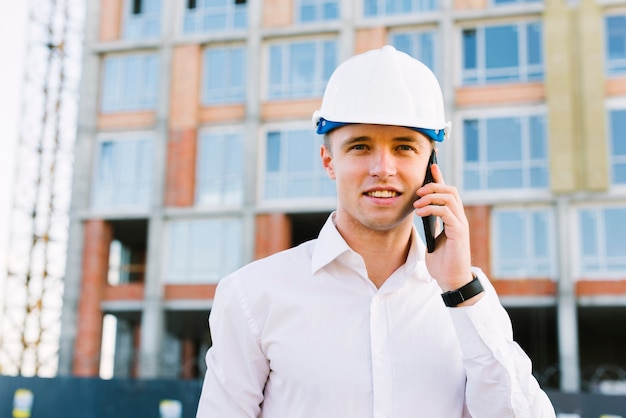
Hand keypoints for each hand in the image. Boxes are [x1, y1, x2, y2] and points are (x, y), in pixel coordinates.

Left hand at [413, 163, 474, 294]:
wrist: (450, 280)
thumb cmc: (442, 262)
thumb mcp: (433, 239)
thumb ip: (431, 225)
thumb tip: (421, 210)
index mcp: (454, 218)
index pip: (448, 192)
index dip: (440, 178)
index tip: (431, 167)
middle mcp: (460, 218)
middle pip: (450, 190)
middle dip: (434, 185)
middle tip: (418, 192)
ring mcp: (461, 224)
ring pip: (449, 197)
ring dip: (431, 197)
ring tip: (417, 204)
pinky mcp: (459, 231)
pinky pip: (446, 211)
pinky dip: (432, 208)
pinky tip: (421, 213)